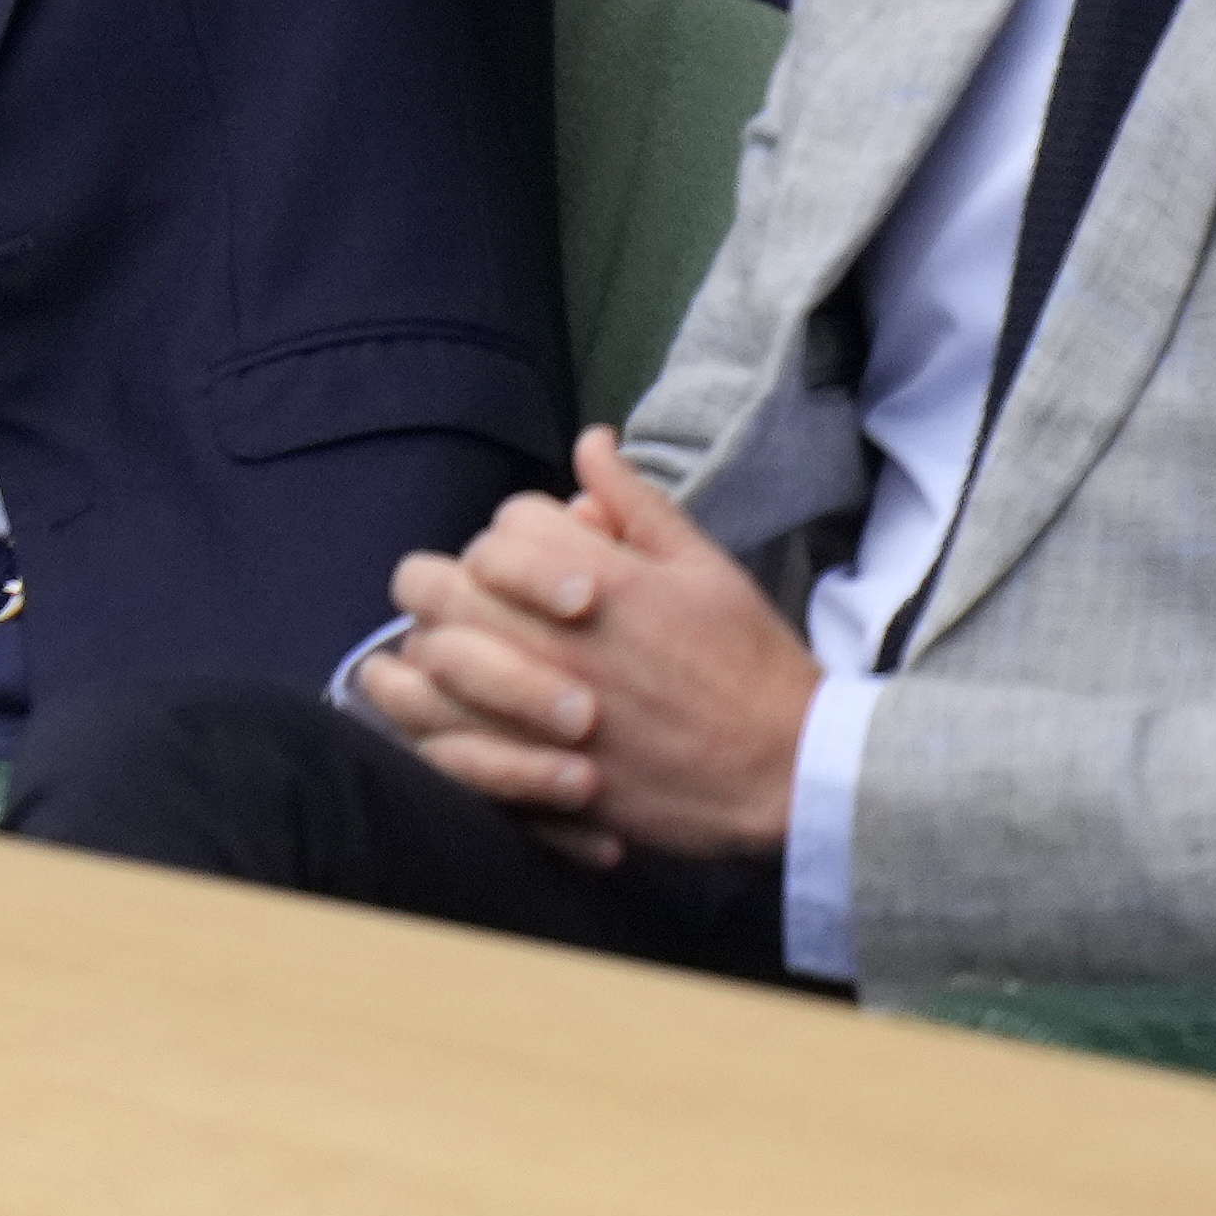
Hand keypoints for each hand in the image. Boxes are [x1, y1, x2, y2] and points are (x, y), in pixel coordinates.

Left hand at [349, 429, 816, 864]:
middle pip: (439, 585)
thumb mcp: (701, 563)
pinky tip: (442, 713)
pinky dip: (431, 722)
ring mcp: (539, 710)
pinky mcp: (536, 775)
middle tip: (468, 601)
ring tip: (449, 654)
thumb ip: (633, 502)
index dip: (511, 539)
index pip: (503, 528)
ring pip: (430, 659)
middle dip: (446, 583)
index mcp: (597, 579)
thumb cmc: (748, 661)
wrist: (787, 770)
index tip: (531, 563)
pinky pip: (444, 741)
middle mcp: (556, 639)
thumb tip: (588, 441)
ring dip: (428, 648)